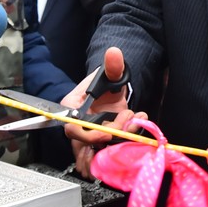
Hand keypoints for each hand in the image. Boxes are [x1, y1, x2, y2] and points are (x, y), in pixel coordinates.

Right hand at [64, 47, 137, 174]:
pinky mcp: (101, 143)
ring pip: (100, 149)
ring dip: (121, 139)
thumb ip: (113, 65)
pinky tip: (135, 129)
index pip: (72, 128)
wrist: (113, 91)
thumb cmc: (106, 83)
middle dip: (113, 133)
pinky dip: (122, 146)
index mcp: (72, 107)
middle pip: (89, 141)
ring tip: (135, 121)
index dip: (88, 134)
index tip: (108, 133)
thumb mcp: (111, 73)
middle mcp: (78, 125)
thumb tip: (114, 53)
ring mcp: (89, 136)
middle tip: (129, 117)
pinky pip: (107, 153)